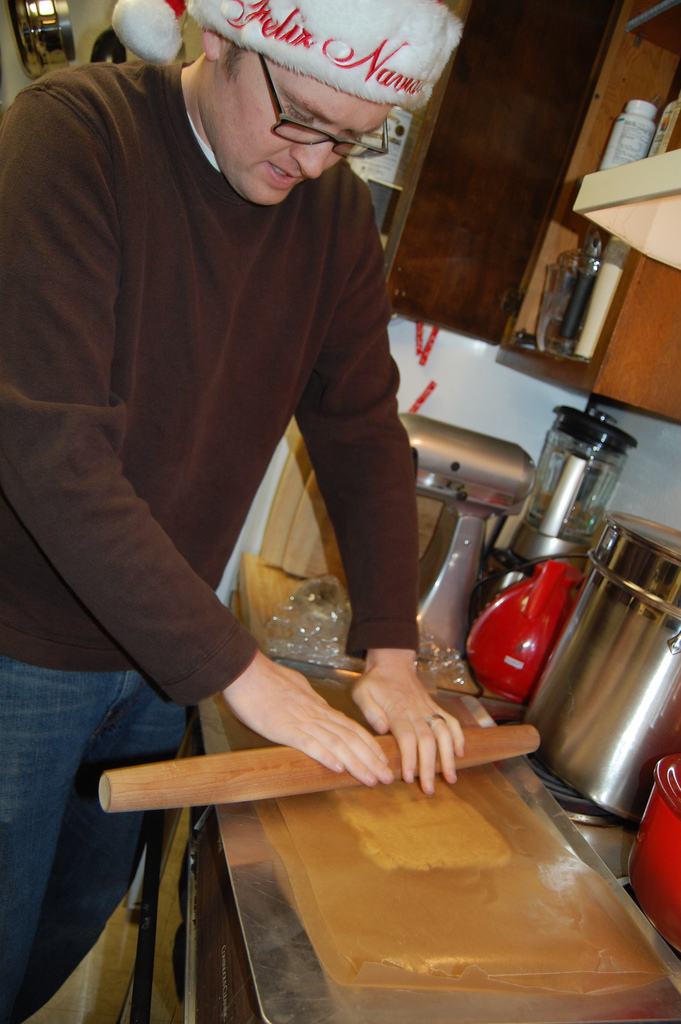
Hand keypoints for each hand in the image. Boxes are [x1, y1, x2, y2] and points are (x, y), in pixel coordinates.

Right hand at [222, 650, 393, 786]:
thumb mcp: (296, 687)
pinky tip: (339, 768)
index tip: (382, 760)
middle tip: (388, 777)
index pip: (351, 728)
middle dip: (371, 760)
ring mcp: (301, 721)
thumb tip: (317, 708)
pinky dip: (326, 756)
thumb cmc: (266, 678)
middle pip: (351, 738)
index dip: (369, 745)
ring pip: (336, 744)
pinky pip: (309, 743)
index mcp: (318, 707)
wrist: (246, 671)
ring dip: (356, 763)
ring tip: (371, 779)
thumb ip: (309, 701)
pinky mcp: (284, 729)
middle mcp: (315, 714)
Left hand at [351, 648, 464, 794]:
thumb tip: (382, 727)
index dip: (410, 759)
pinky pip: (451, 722)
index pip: (407, 738)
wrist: (392, 662)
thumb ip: (370, 710)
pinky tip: (461, 754)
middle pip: (428, 741)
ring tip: (451, 778)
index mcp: (398, 711)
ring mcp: (428, 710)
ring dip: (449, 756)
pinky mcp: (435, 708)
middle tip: (429, 789)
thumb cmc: (375, 681)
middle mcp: (417, 712)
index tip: (409, 778)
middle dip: (430, 766)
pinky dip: (458, 737)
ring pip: (443, 734)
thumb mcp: (362, 692)